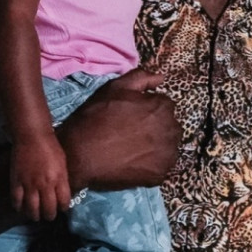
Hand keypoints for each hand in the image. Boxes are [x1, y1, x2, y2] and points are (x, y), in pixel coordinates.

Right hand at [11, 133, 70, 221]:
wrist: (32, 136)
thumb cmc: (51, 147)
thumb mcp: (63, 163)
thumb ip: (62, 179)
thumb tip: (62, 192)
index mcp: (59, 179)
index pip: (64, 202)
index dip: (63, 208)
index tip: (62, 208)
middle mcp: (45, 184)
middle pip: (48, 208)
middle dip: (50, 215)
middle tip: (49, 216)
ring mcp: (30, 184)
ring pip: (32, 208)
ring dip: (34, 215)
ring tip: (36, 216)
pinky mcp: (16, 182)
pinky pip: (17, 200)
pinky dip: (18, 207)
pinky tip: (21, 209)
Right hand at [58, 70, 180, 191]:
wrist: (80, 154)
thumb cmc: (96, 117)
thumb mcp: (115, 88)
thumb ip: (142, 77)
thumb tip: (162, 78)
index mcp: (163, 107)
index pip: (164, 105)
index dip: (147, 110)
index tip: (133, 117)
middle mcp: (171, 130)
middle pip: (169, 126)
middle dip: (155, 127)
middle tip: (132, 133)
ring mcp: (167, 154)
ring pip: (168, 146)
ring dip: (156, 145)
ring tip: (133, 148)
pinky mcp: (160, 173)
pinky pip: (162, 165)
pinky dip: (152, 164)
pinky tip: (134, 161)